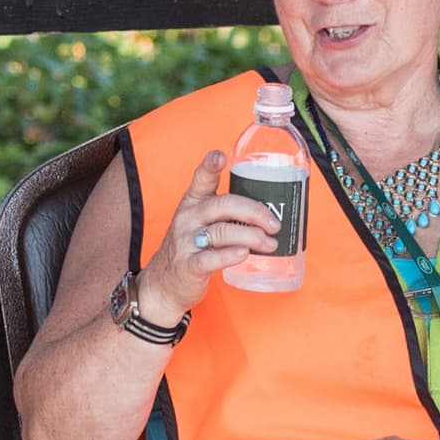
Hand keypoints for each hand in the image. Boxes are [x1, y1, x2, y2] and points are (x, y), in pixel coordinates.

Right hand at [142, 148, 293, 314]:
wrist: (164, 283)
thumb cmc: (192, 248)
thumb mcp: (201, 222)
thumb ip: (226, 213)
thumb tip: (270, 213)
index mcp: (193, 203)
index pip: (201, 179)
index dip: (210, 166)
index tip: (220, 156)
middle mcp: (188, 218)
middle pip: (223, 205)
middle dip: (254, 212)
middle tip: (274, 224)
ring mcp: (186, 242)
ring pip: (222, 231)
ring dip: (252, 236)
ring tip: (270, 244)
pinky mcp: (188, 266)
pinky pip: (211, 258)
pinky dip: (230, 255)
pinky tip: (244, 253)